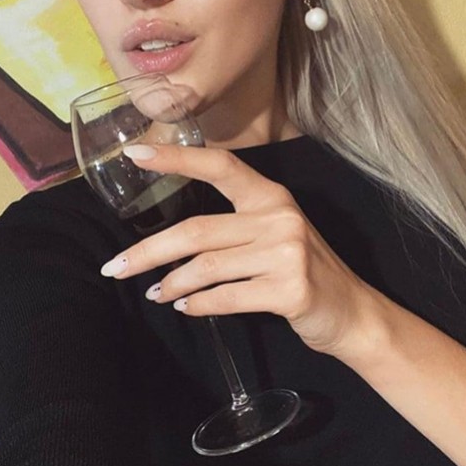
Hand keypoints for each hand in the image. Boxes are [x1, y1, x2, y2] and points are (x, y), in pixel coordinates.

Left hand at [101, 144, 369, 356]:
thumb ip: (230, 230)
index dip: (177, 159)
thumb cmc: (302, 269)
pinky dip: (199, 305)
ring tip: (156, 293)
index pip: (220, 166)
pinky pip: (227, 297)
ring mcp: (287, 253)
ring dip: (172, 284)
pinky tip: (186, 308)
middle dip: (148, 251)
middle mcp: (279, 217)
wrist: (350, 311)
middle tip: (115, 267)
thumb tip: (167, 247)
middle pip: (197, 230)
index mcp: (270, 196)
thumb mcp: (272, 235)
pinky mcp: (290, 289)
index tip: (134, 155)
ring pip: (207, 267)